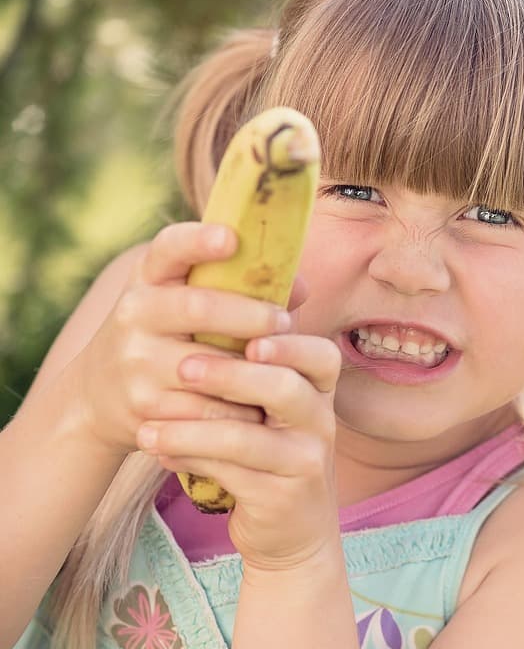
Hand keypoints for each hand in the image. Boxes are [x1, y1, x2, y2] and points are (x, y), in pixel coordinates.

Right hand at [75, 221, 305, 458]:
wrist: (98, 396)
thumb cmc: (164, 336)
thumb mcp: (183, 301)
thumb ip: (236, 288)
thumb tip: (300, 286)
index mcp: (148, 277)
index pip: (169, 247)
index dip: (199, 241)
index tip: (231, 238)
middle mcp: (135, 313)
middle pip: (197, 306)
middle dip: (249, 314)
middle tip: (284, 321)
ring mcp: (137, 362)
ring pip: (208, 365)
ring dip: (253, 369)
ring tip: (283, 369)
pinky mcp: (145, 406)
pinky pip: (207, 409)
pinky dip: (240, 409)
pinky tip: (262, 408)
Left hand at [135, 310, 342, 572]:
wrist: (290, 529)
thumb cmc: (268, 449)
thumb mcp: (270, 404)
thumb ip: (251, 355)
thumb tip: (210, 286)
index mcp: (320, 389)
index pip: (319, 355)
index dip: (288, 342)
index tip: (248, 338)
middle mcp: (323, 422)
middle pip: (286, 389)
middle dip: (231, 376)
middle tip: (183, 368)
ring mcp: (306, 461)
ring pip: (249, 437)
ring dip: (193, 428)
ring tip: (150, 425)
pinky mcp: (283, 498)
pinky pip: (232, 473)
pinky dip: (190, 460)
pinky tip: (159, 453)